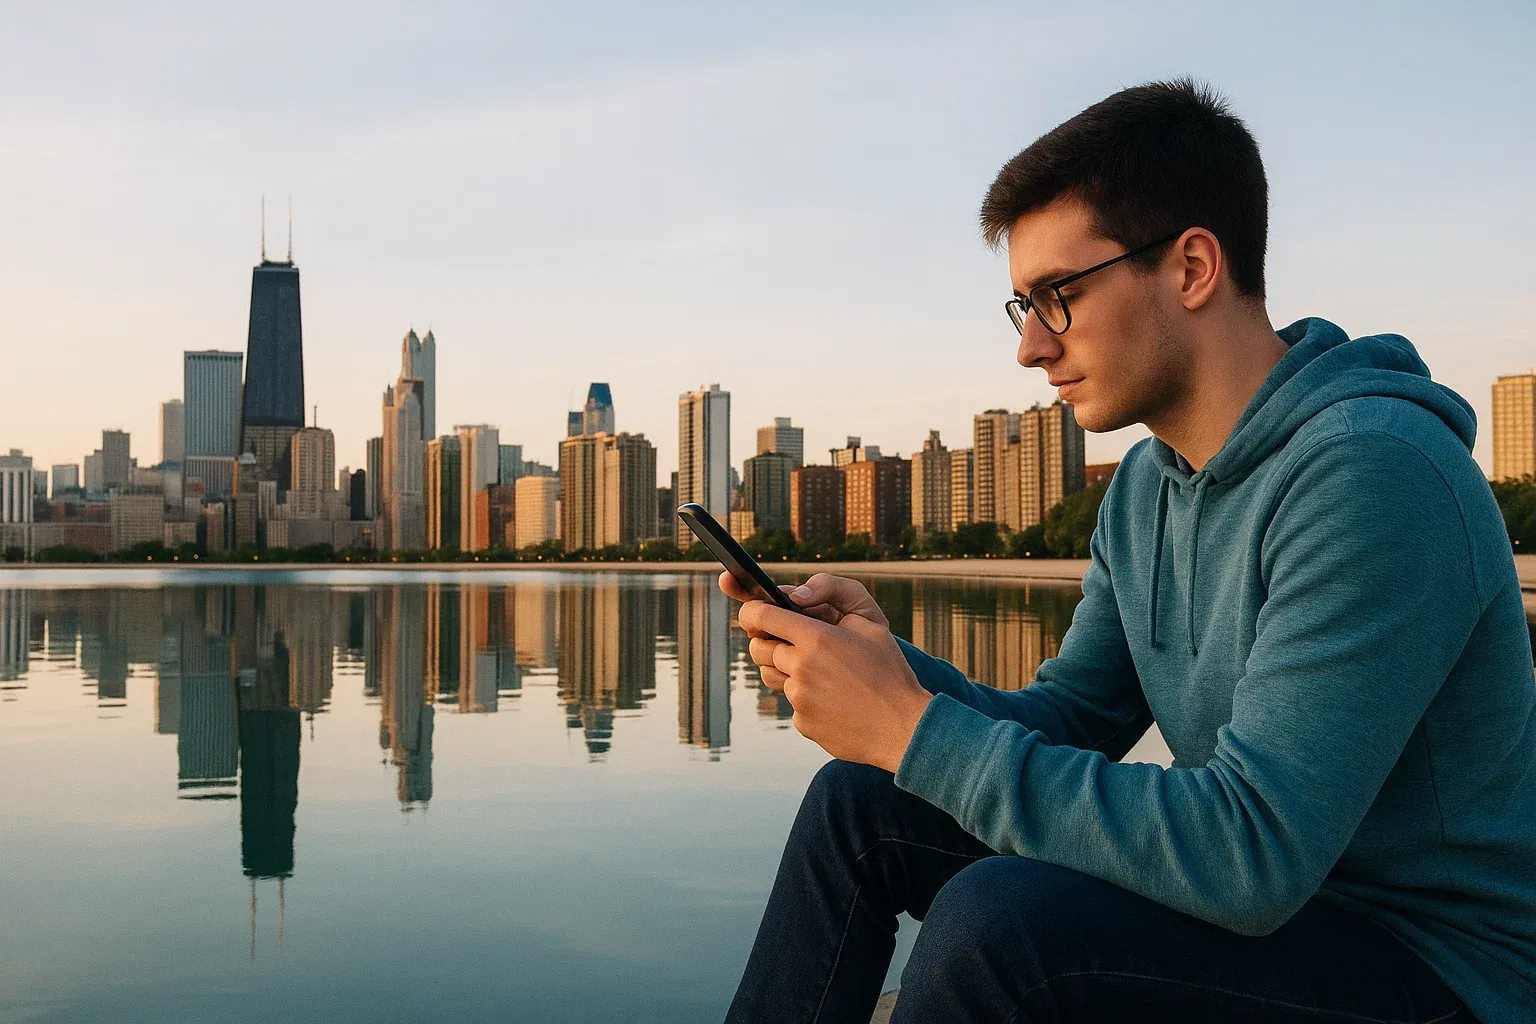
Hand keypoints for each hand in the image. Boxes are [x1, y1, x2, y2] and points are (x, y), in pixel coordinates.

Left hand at [723, 572, 930, 772]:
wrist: (903, 727)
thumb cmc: (889, 671)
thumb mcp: (870, 623)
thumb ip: (832, 600)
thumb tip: (797, 599)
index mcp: (817, 638)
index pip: (761, 616)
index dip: (751, 611)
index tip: (752, 613)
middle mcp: (802, 667)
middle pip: (758, 648)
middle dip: (768, 641)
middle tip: (790, 643)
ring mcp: (799, 698)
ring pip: (773, 676)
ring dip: (787, 670)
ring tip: (821, 672)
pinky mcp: (802, 722)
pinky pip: (792, 703)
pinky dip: (807, 698)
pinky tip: (834, 699)